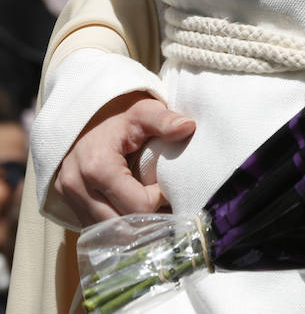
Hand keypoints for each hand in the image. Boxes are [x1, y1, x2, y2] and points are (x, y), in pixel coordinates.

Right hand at [54, 92, 195, 226]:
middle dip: (147, 221)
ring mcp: (70, 201)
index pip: (137, 205)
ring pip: (107, 235)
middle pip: (121, 226)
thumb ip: (164, 120)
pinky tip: (134, 219)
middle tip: (164, 207)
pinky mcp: (70, 209)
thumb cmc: (121, 122)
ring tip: (152, 214)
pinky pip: (97, 232)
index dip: (158, 200)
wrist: (88, 127)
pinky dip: (118, 229)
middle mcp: (77, 187)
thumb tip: (188, 126)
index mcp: (97, 167)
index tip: (165, 186)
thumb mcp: (143, 113)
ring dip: (133, 229)